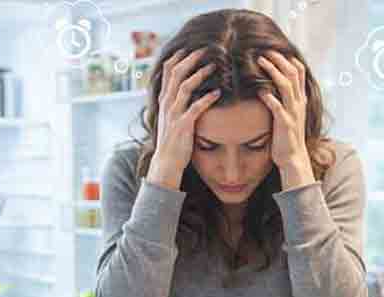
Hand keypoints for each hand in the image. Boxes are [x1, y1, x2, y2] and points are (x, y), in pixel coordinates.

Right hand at [148, 48, 220, 189]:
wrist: (166, 163)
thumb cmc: (173, 141)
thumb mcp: (171, 118)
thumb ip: (177, 103)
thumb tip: (188, 91)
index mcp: (164, 100)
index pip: (167, 71)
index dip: (178, 56)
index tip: (190, 47)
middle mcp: (167, 104)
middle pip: (176, 73)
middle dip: (190, 59)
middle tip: (205, 49)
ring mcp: (173, 114)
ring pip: (184, 87)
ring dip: (199, 74)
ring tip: (213, 65)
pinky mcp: (182, 126)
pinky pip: (195, 108)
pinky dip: (207, 99)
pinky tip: (218, 93)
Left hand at [257, 51, 312, 180]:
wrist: (293, 158)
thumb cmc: (286, 137)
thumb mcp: (288, 115)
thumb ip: (283, 101)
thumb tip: (270, 87)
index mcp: (299, 99)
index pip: (299, 71)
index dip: (288, 58)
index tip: (274, 50)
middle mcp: (298, 103)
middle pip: (292, 73)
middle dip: (279, 59)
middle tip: (264, 50)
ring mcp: (292, 112)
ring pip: (286, 85)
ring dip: (273, 71)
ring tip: (260, 61)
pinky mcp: (285, 123)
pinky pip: (277, 106)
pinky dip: (268, 96)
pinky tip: (259, 90)